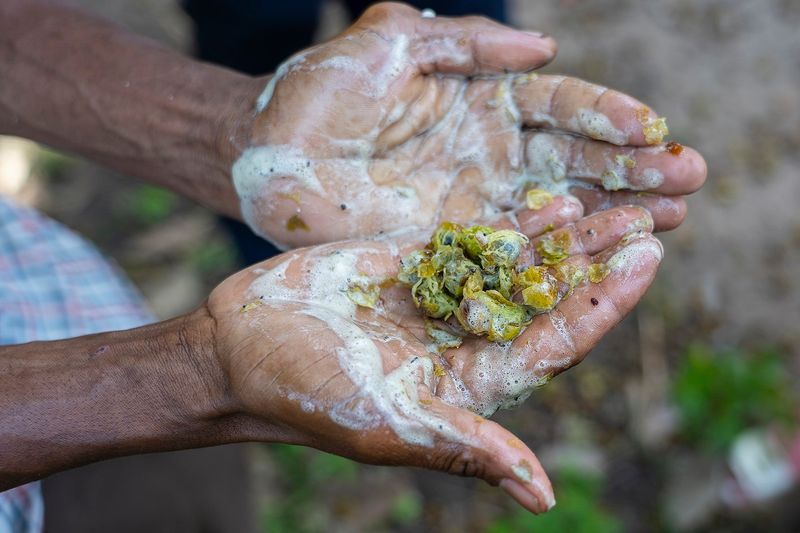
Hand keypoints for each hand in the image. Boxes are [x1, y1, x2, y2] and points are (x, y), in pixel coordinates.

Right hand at [208, 201, 662, 512]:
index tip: (643, 261)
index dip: (601, 306)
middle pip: (550, 302)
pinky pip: (478, 244)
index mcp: (472, 386)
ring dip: (569, 240)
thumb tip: (541, 495)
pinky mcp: (416, 265)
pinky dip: (516, 224)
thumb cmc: (308, 393)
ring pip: (522, 269)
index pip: (554, 345)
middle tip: (649, 220)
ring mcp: (444, 300)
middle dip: (598, 265)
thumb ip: (464, 450)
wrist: (242, 345)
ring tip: (618, 201)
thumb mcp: (388, 425)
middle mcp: (468, 342)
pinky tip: (556, 202)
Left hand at [231, 2, 705, 248]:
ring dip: (615, 214)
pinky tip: (604, 257)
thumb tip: (545, 48)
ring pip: (557, 210)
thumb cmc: (321, 90)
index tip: (653, 130)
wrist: (267, 154)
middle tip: (690, 178)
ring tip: (673, 218)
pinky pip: (513, 252)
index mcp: (483, 101)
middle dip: (633, 169)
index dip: (607, 117)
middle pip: (575, 161)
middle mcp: (491, 155)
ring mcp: (475, 205)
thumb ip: (465, 42)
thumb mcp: (391, 41)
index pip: (560, 107)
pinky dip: (558, 255)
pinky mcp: (452, 248)